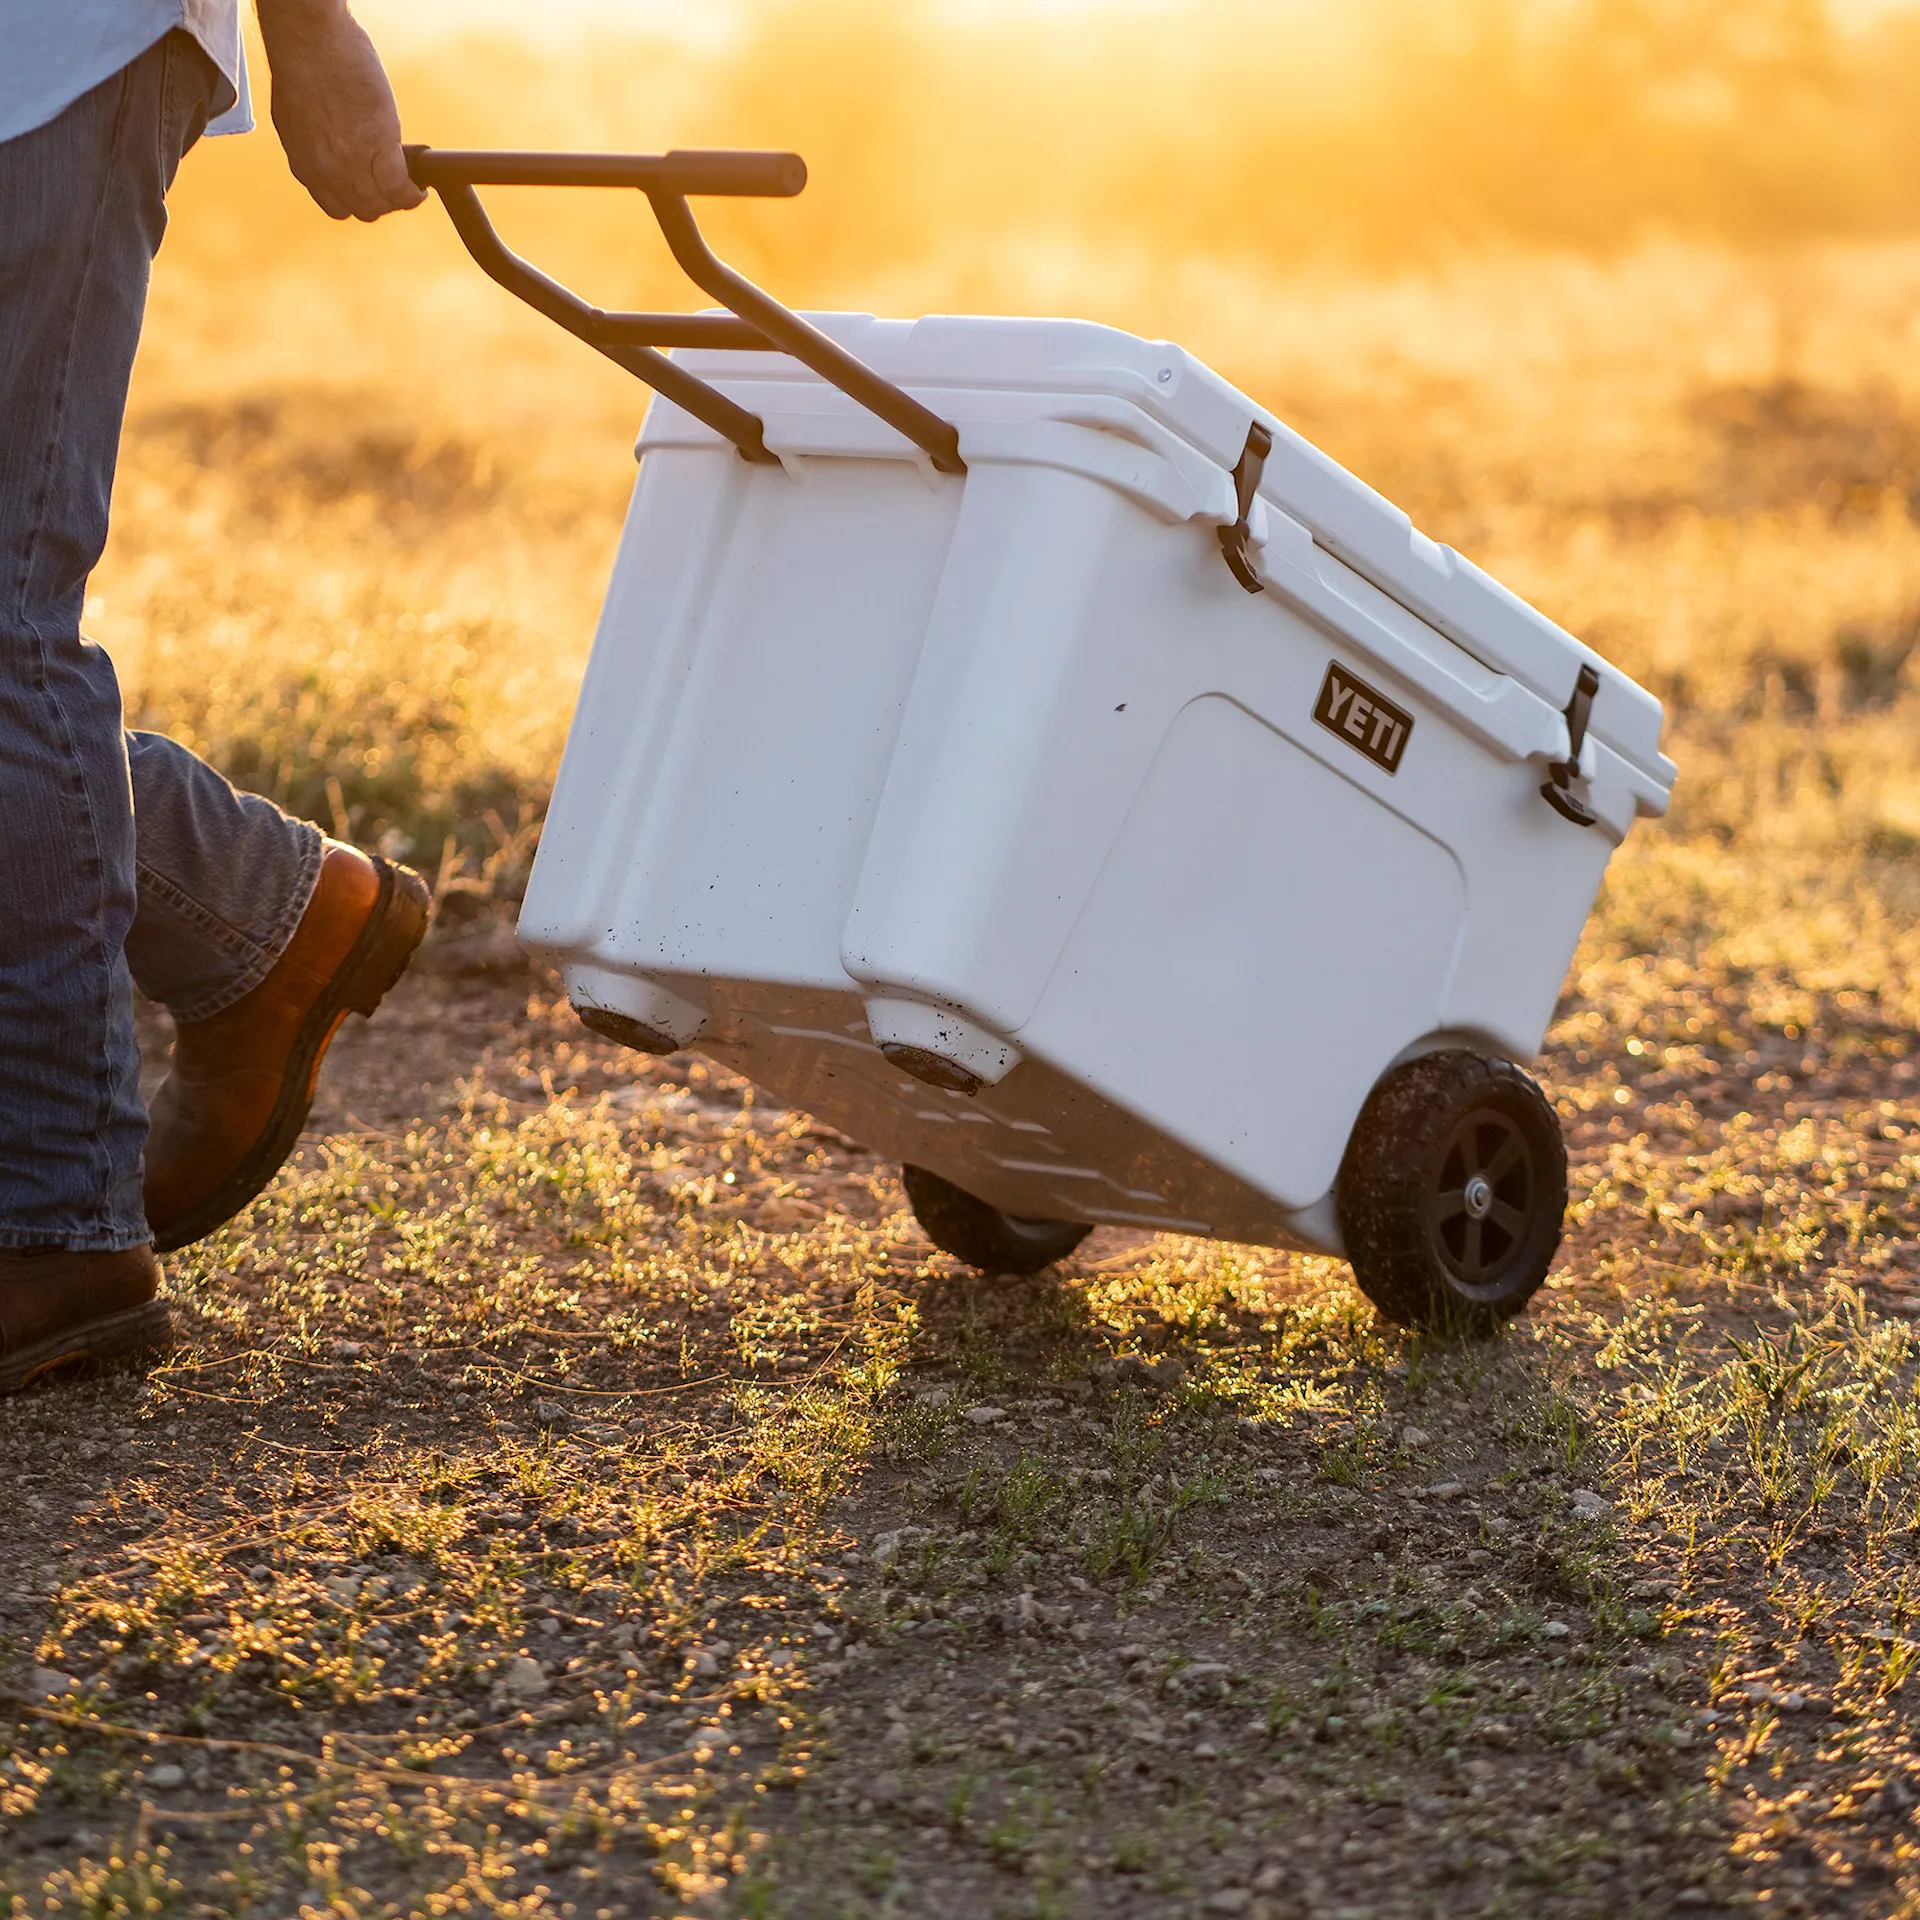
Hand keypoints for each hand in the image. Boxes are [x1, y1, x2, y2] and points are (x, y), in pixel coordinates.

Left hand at [256, 0, 424, 220]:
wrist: (309, 39)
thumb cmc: (302, 60)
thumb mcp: (296, 113)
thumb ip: (314, 140)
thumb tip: (334, 147)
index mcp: (304, 162)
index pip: (336, 206)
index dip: (357, 202)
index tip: (370, 190)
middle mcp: (326, 170)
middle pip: (363, 210)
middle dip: (381, 202)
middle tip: (395, 187)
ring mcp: (353, 162)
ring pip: (382, 204)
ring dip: (400, 199)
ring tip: (411, 186)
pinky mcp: (379, 148)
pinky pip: (400, 189)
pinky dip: (414, 193)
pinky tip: (422, 187)